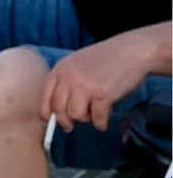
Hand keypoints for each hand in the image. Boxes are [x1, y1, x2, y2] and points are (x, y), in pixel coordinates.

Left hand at [42, 29, 169, 135]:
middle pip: (59, 109)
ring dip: (84, 119)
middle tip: (69, 127)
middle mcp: (69, 77)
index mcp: (61, 68)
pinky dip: (100, 124)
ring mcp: (85, 86)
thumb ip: (67, 80)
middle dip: (64, 121)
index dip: (45, 112)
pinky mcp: (102, 95)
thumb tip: (58, 108)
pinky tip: (103, 123)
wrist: (132, 51)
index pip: (45, 95)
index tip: (48, 121)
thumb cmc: (107, 58)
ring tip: (93, 115)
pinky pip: (97, 118)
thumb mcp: (78, 63)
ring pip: (75, 115)